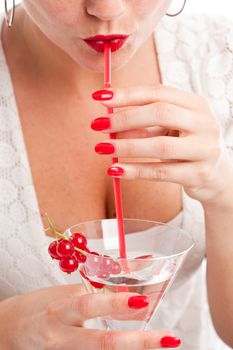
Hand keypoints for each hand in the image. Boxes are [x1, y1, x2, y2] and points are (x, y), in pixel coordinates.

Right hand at [0, 284, 178, 348]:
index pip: (92, 303)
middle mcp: (62, 334)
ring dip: (132, 349)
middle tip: (168, 338)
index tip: (144, 301)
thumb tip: (136, 282)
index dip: (118, 303)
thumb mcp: (68, 293)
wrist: (9, 329)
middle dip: (137, 341)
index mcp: (62, 307)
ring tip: (161, 343)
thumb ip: (100, 291)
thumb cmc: (43, 306)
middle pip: (100, 341)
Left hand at [92, 85, 232, 203]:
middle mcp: (205, 123)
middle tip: (98, 125)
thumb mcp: (170, 129)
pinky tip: (116, 170)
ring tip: (102, 148)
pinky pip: (162, 172)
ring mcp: (205, 150)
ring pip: (161, 146)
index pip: (159, 92)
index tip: (101, 99)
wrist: (216, 176)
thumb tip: (110, 119)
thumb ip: (145, 123)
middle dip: (125, 118)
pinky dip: (136, 171)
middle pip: (161, 113)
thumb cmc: (187, 146)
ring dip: (127, 146)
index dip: (128, 94)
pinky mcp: (199, 174)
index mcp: (196, 105)